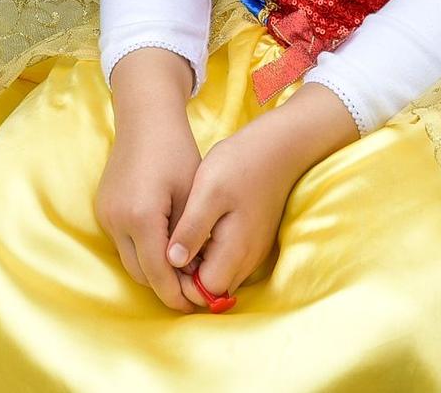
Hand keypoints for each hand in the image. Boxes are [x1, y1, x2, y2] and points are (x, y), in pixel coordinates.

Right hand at [96, 52, 200, 311]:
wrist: (145, 119)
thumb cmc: (175, 151)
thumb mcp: (190, 195)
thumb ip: (188, 237)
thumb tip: (192, 274)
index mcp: (140, 218)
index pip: (157, 273)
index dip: (176, 293)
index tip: (196, 303)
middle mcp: (116, 221)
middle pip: (140, 273)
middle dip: (164, 286)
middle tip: (192, 290)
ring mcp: (106, 215)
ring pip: (129, 260)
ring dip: (152, 269)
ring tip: (182, 269)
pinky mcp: (104, 209)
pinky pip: (123, 242)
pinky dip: (142, 251)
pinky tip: (165, 246)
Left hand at [165, 124, 300, 303]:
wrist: (278, 147)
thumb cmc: (240, 164)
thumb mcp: (208, 192)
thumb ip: (191, 229)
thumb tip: (172, 262)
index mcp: (236, 251)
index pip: (205, 292)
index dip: (181, 282)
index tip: (162, 257)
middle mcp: (248, 259)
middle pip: (212, 289)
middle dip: (187, 277)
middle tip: (166, 246)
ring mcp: (253, 250)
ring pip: (220, 275)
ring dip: (197, 265)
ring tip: (177, 235)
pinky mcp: (253, 240)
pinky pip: (228, 260)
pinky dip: (209, 253)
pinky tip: (194, 228)